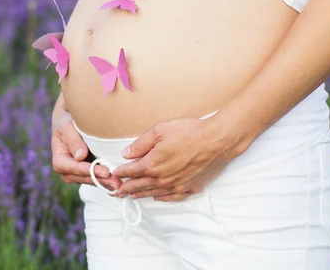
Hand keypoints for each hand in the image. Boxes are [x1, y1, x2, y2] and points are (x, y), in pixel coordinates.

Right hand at [51, 110, 121, 190]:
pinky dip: (107, 181)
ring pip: (93, 182)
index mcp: (60, 162)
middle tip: (117, 182)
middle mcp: (68, 172)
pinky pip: (97, 180)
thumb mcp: (67, 128)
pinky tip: (119, 183)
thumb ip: (73, 141)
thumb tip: (80, 157)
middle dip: (102, 181)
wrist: (68, 125)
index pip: (76, 169)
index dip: (91, 171)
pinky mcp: (87, 174)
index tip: (106, 172)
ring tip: (121, 184)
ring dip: (107, 183)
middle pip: (86, 178)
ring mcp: (77, 175)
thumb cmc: (67, 125)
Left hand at [111, 115, 238, 201]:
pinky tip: (157, 197)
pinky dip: (162, 198)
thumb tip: (126, 153)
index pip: (131, 171)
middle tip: (117, 192)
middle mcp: (162, 178)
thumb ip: (141, 144)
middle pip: (140, 185)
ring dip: (141, 194)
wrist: (216, 141)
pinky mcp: (190, 187)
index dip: (121, 172)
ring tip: (132, 196)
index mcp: (152, 164)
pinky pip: (172, 197)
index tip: (114, 174)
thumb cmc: (189, 132)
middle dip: (126, 188)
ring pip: (154, 192)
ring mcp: (176, 185)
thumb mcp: (160, 131)